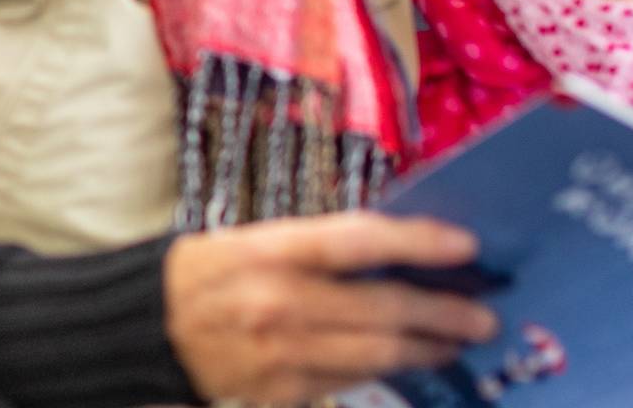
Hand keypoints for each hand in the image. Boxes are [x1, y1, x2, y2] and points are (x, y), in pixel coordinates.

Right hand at [166, 213, 497, 403]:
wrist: (148, 329)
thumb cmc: (207, 274)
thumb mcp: (253, 241)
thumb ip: (320, 246)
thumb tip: (399, 253)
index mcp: (270, 250)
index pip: (359, 240)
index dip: (420, 241)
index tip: (468, 245)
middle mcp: (280, 302)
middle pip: (385, 307)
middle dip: (445, 312)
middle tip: (483, 315)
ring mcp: (283, 353)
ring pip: (379, 353)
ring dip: (427, 347)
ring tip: (456, 341)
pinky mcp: (282, 392)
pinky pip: (349, 381)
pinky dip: (385, 370)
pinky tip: (406, 361)